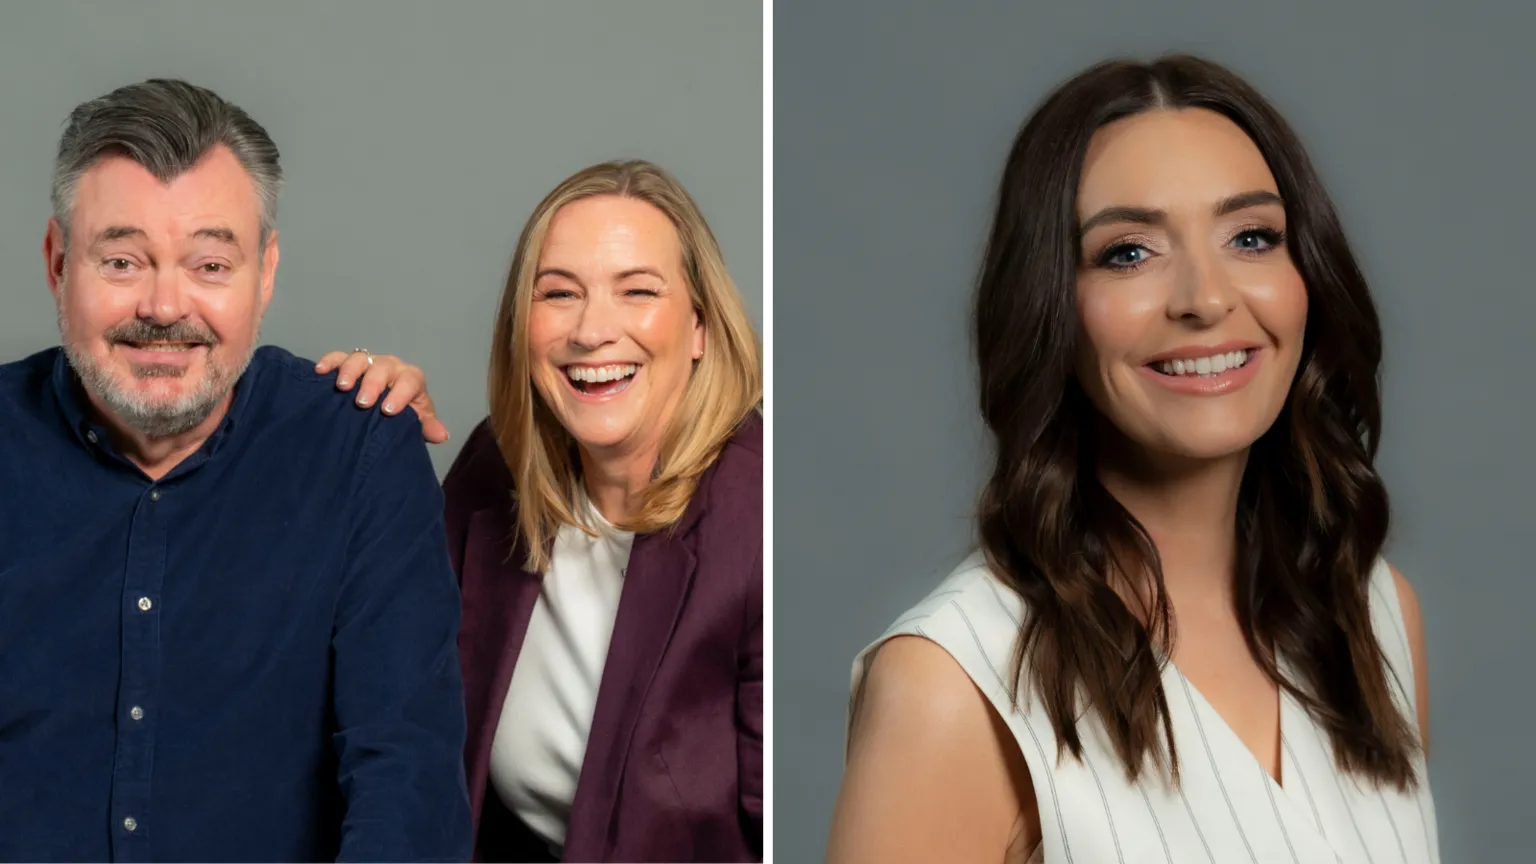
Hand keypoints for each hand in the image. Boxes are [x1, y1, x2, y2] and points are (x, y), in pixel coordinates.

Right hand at [315, 350, 449, 443]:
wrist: (383, 405)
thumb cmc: (401, 413)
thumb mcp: (415, 421)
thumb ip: (426, 426)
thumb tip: (441, 435)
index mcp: (409, 379)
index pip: (409, 381)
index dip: (400, 394)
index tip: (389, 411)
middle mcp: (389, 367)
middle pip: (382, 368)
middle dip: (373, 384)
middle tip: (363, 402)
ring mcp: (367, 363)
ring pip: (359, 359)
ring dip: (350, 371)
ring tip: (342, 387)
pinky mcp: (346, 363)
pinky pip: (337, 357)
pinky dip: (329, 362)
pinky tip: (320, 372)